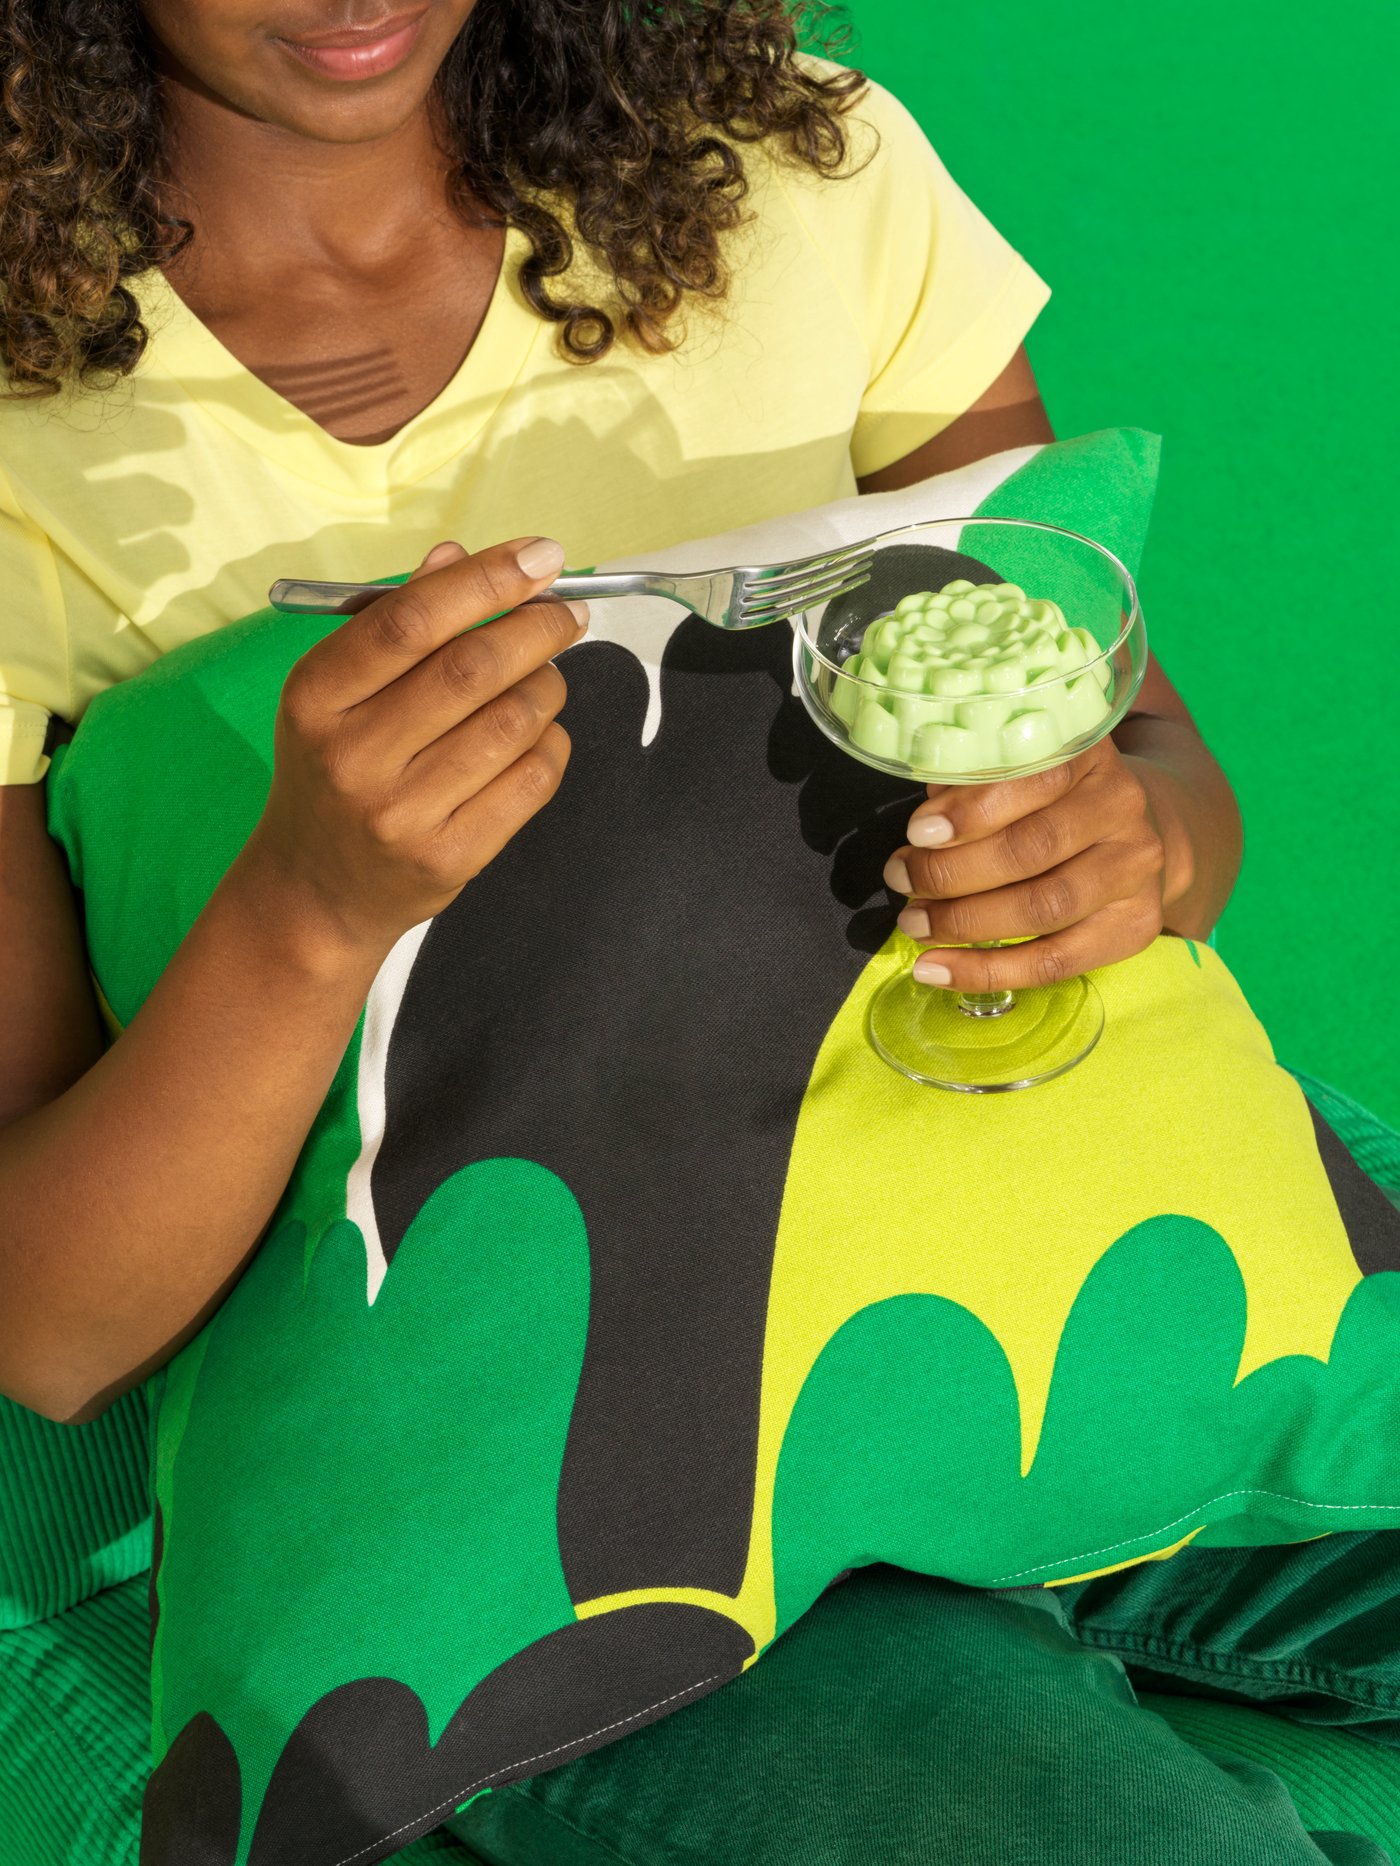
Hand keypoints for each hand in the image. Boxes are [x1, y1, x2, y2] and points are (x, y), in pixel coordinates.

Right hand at [240, 536, 585, 960]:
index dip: (485, 581)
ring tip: (546, 676)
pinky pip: (531, 780)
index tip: (539, 557)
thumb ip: (395, 623)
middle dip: (537, 629)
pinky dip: (551, 742)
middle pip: (471, 669)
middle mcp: (354, 756)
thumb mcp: (336, 694)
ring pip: (512, 723)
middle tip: (566, 614)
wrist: (315, 891)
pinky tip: (539, 733)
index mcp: (316, 697)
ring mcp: (402, 814)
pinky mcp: (449, 858)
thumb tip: (458, 556)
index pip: (410, 622)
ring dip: (548, 686)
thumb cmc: (334, 771)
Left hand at [884, 737, 1166, 990]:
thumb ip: (970, 785)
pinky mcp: (1136, 925)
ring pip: (1044, 907)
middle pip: (1033, 849)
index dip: (973, 810)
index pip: (1036, 780)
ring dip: (965, 922)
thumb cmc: (1046, 798)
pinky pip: (1054, 961)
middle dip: (953, 872)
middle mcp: (1122, 807)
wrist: (1127, 831)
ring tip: (914, 923)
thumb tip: (923, 832)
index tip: (918, 833)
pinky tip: (936, 969)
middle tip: (901, 880)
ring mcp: (1135, 869)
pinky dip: (986, 971)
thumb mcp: (1013, 771)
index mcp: (1090, 755)